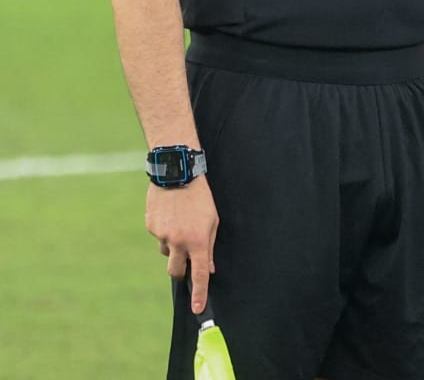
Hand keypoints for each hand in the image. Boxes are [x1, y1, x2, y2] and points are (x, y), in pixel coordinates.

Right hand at [148, 177, 217, 313]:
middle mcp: (178, 242)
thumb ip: (209, 247)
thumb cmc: (201, 198)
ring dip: (173, 246)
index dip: (199, 293)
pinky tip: (170, 215)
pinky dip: (165, 231)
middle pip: (176, 271)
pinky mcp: (150, 227)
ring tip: (180, 223)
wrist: (177, 174)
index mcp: (198, 241)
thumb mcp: (213, 221)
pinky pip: (158, 237)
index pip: (200, 273)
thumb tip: (208, 268)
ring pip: (166, 252)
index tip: (198, 309)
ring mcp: (162, 235)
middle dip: (181, 271)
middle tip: (186, 260)